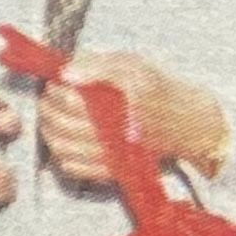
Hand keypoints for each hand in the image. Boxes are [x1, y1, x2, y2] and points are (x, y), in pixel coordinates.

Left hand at [40, 52, 228, 184]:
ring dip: (48, 131)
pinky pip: (74, 167)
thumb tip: (66, 72)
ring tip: (49, 118)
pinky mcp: (112, 170)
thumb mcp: (134, 66)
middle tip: (47, 98)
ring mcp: (111, 155)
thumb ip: (99, 66)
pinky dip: (60, 154)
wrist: (189, 124)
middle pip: (61, 124)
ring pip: (62, 147)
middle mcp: (113, 133)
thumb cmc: (159, 91)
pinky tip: (62, 140)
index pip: (71, 100)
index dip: (55, 90)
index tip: (54, 82)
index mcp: (119, 104)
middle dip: (47, 109)